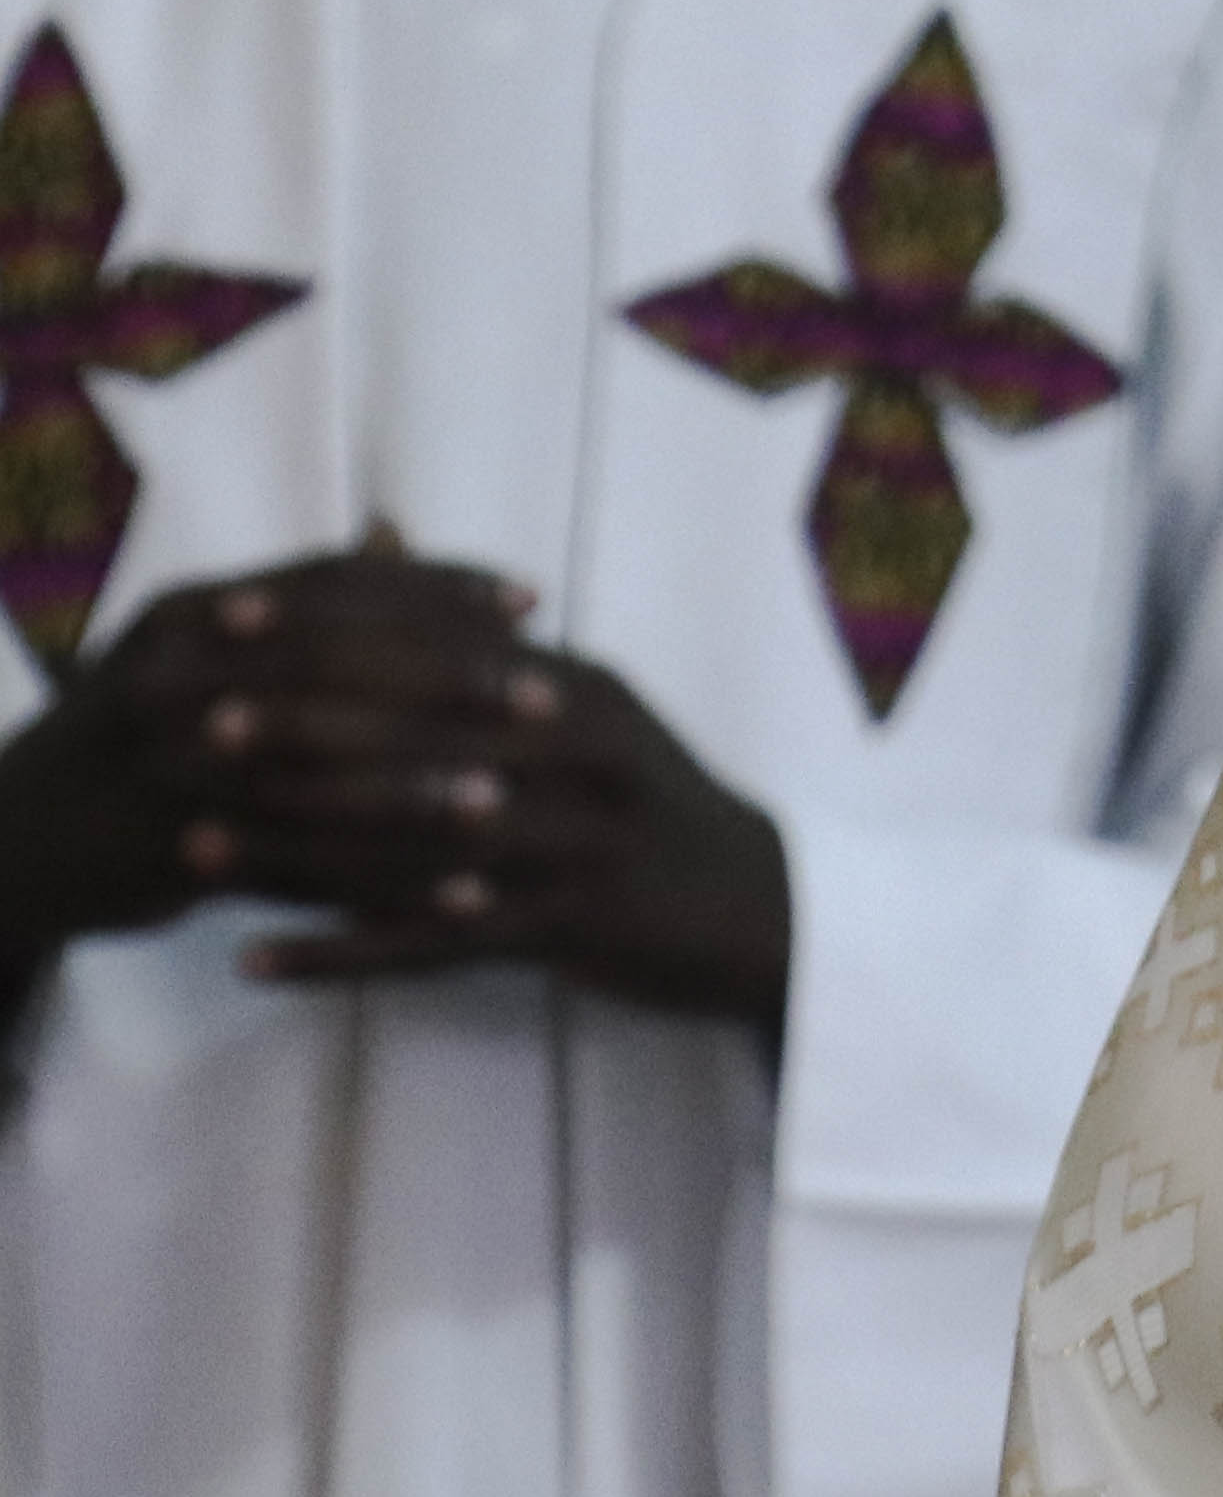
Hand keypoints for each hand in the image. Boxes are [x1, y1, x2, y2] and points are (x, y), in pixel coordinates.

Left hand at [0, 543, 789, 1034]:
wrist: (755, 907)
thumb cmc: (645, 798)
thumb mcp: (584, 700)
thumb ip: (479, 634)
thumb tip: (382, 536)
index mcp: (577, 690)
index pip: (437, 646)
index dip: (331, 634)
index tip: (228, 624)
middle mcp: (579, 756)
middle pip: (420, 738)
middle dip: (300, 731)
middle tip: (197, 727)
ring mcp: (574, 846)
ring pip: (411, 844)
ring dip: (294, 850)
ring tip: (192, 849)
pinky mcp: (566, 928)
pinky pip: (428, 945)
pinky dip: (336, 955)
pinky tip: (255, 960)